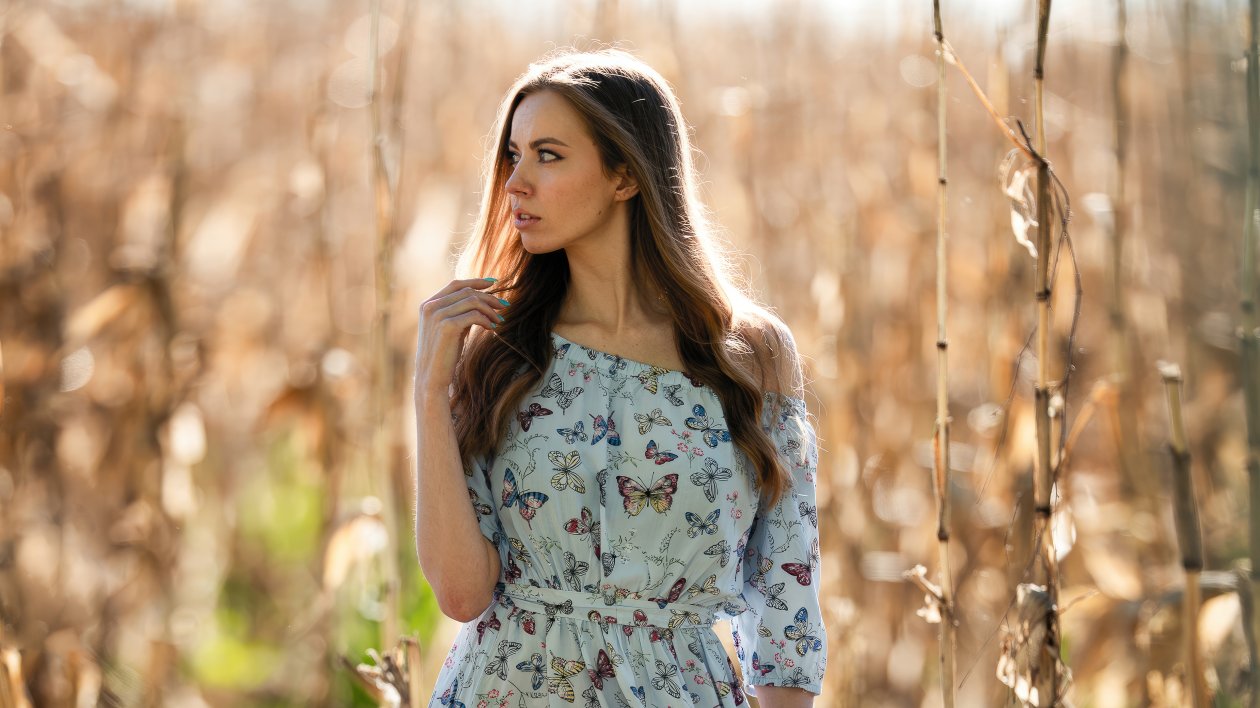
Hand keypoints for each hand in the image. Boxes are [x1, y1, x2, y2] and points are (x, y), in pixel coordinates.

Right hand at [414, 277, 506, 398]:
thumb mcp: (450, 328)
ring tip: (499, 320)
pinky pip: (474, 315)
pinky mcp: (447, 326)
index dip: (476, 281)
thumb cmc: (444, 354)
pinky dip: (487, 320)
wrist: (432, 377)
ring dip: (490, 310)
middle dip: (489, 297)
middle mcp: (430, 306)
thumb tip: (482, 300)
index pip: (455, 284)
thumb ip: (459, 312)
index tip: (494, 282)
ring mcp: (437, 315)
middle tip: (504, 306)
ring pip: (472, 301)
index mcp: (428, 304)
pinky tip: (492, 328)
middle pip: (466, 292)